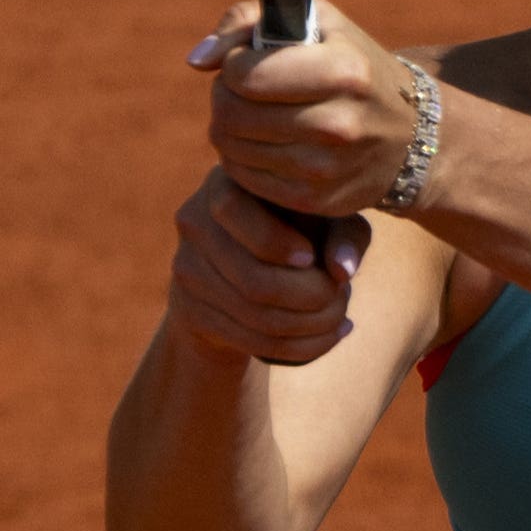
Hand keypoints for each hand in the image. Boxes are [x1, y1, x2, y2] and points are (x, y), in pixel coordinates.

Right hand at [164, 171, 363, 365]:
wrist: (248, 264)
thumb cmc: (301, 229)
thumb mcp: (330, 222)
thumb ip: (345, 236)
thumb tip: (343, 271)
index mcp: (224, 184)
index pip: (232, 211)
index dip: (275, 241)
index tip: (311, 257)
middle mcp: (194, 221)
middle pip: (252, 279)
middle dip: (311, 298)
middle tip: (342, 298)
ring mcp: (186, 268)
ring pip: (254, 316)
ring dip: (310, 328)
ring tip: (342, 319)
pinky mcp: (190, 308)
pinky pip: (248, 339)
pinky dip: (297, 347)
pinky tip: (329, 337)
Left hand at [195, 0, 414, 225]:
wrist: (409, 139)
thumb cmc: (352, 67)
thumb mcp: (317, 23)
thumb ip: (248, 21)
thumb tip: (197, 60)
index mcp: (344, 72)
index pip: (245, 74)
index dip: (233, 64)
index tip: (248, 61)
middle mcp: (338, 124)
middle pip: (232, 113)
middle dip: (224, 96)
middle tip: (241, 90)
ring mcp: (325, 169)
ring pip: (231, 147)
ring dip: (229, 127)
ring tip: (252, 114)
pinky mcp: (313, 200)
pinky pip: (243, 178)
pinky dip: (241, 158)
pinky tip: (262, 142)